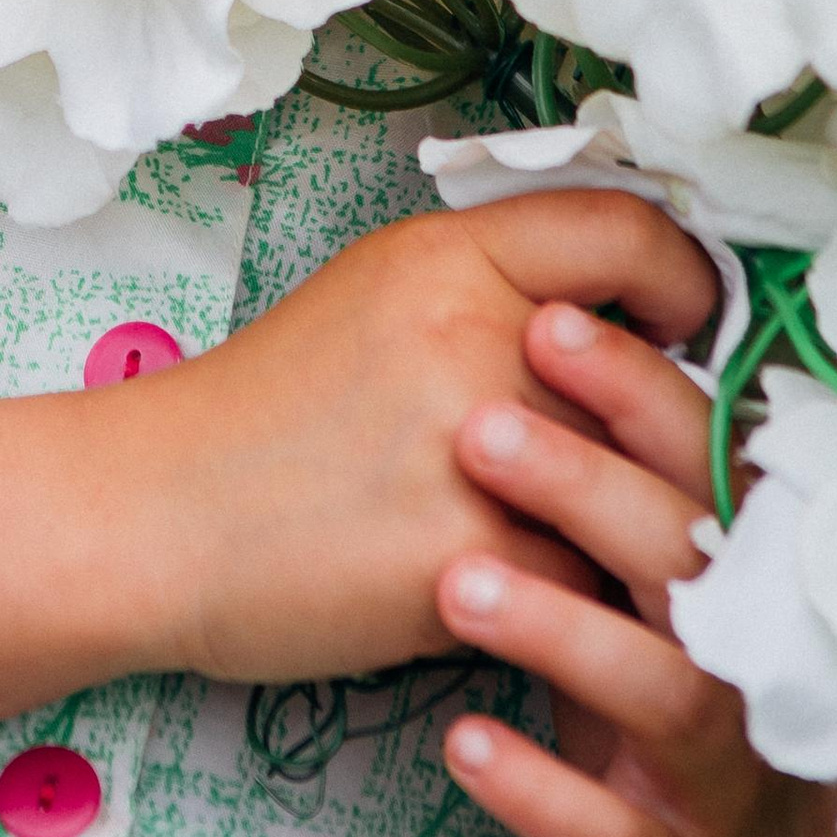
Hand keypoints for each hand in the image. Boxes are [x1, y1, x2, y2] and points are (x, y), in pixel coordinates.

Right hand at [118, 192, 719, 689]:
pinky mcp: (466, 558)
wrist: (147, 516)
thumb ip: (494, 295)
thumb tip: (630, 330)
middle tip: (656, 463)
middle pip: (647, 378)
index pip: (629, 231)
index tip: (689, 327)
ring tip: (615, 547)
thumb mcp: (377, 301)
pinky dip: (569, 604)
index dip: (687, 281)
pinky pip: (579, 587)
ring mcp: (470, 448)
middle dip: (663, 431)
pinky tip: (538, 605)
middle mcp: (469, 332)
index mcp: (448, 256)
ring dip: (629, 529)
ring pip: (627, 493)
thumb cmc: (263, 416)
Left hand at [435, 299, 836, 836]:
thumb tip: (551, 299)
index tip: (545, 319)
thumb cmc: (648, 688)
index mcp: (731, 563)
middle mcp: (742, 655)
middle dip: (588, 482)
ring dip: (559, 628)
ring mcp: (711, 769)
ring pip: (662, 688)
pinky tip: (462, 741)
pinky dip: (539, 786)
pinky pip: (610, 831)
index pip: (703, 453)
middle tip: (478, 427)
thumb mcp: (635, 579)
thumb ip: (618, 469)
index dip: (637, 384)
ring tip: (452, 583)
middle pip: (689, 551)